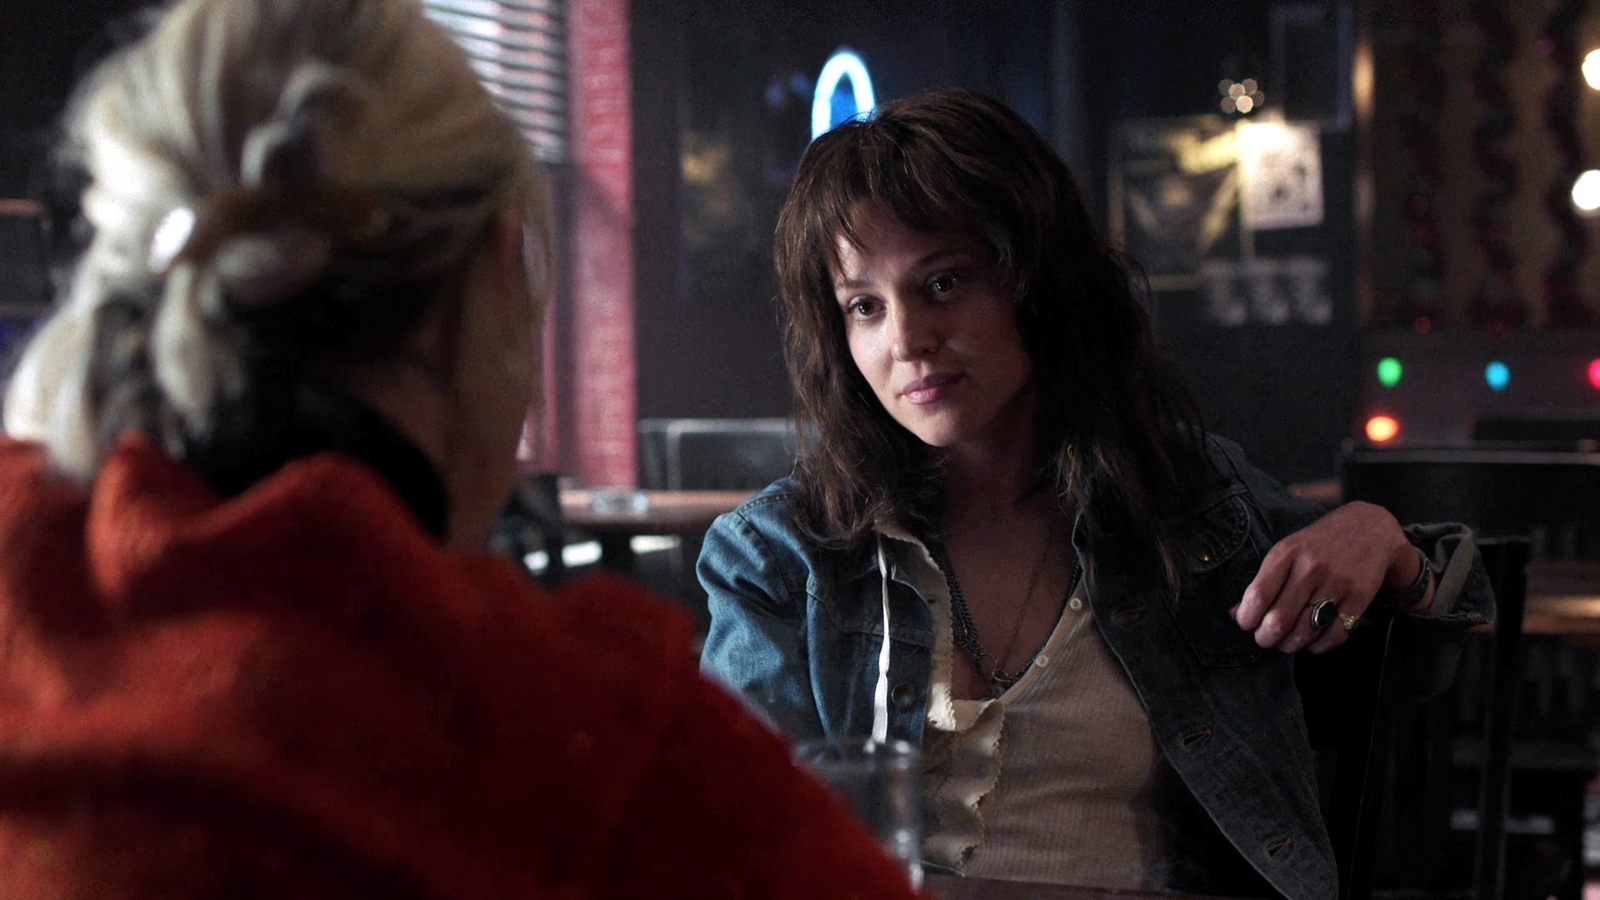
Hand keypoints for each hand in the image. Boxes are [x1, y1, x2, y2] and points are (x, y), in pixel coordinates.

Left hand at [1231, 501, 1416, 653]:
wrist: (1369, 529)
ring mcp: (1337, 584)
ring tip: (1286, 643)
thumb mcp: (1286, 552)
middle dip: (1266, 638)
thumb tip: (1233, 614)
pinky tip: (1312, 642)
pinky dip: (1319, 646)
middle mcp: (1310, 568)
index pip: (1257, 596)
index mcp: (1286, 554)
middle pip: (1279, 620)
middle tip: (1265, 639)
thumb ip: (1262, 582)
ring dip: (1291, 646)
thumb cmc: (1317, 545)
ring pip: (1306, 632)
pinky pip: (1335, 635)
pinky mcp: (1359, 597)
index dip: (1247, 619)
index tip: (1247, 624)